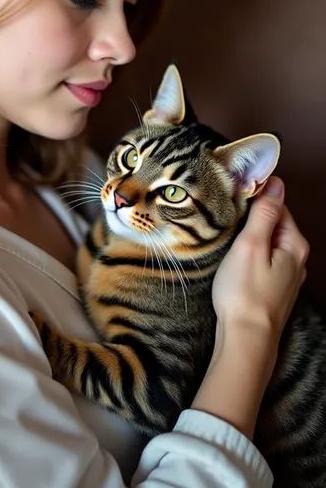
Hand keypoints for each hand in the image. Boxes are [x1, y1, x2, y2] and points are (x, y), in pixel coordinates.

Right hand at [212, 177, 308, 342]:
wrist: (246, 339)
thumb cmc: (245, 293)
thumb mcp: (251, 245)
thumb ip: (264, 214)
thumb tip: (276, 184)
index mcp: (294, 245)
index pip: (278, 207)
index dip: (255, 200)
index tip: (232, 200)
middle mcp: (297, 260)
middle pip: (274, 225)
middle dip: (252, 220)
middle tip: (226, 219)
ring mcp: (287, 276)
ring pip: (268, 244)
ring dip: (250, 239)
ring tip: (227, 239)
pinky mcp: (274, 289)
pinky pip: (264, 261)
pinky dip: (251, 256)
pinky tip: (235, 261)